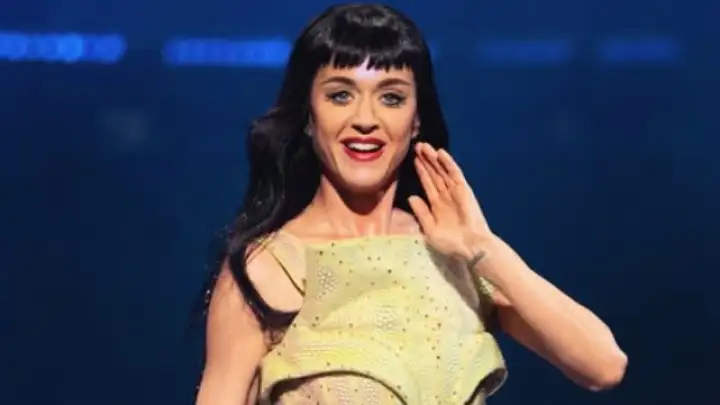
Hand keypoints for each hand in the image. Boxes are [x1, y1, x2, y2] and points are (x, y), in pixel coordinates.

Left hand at [408, 142, 493, 260]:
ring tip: (423, 146)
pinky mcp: (463, 190)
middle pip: (434, 174)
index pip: (427, 183)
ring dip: (433, 158)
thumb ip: (421, 213)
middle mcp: (445, 195)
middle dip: (425, 160)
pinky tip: (440, 153)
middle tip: (416, 146)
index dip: (421, 171)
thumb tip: (412, 197)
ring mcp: (455, 191)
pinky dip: (448, 163)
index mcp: (437, 205)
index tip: (412, 159)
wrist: (470, 247)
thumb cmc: (451, 243)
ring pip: (442, 171)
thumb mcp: (430, 229)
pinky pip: (455, 174)